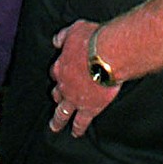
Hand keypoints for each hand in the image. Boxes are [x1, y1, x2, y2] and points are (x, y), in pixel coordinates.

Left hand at [48, 20, 120, 136]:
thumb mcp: (75, 29)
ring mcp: (75, 99)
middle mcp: (65, 85)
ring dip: (58, 120)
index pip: (56, 72)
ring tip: (55, 126)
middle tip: (56, 100)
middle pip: (57, 93)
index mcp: (62, 66)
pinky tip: (76, 133)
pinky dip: (77, 128)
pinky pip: (80, 122)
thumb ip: (64, 35)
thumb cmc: (93, 40)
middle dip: (56, 97)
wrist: (107, 56)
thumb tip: (56, 40)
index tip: (61, 74)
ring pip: (63, 112)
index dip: (59, 73)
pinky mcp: (89, 108)